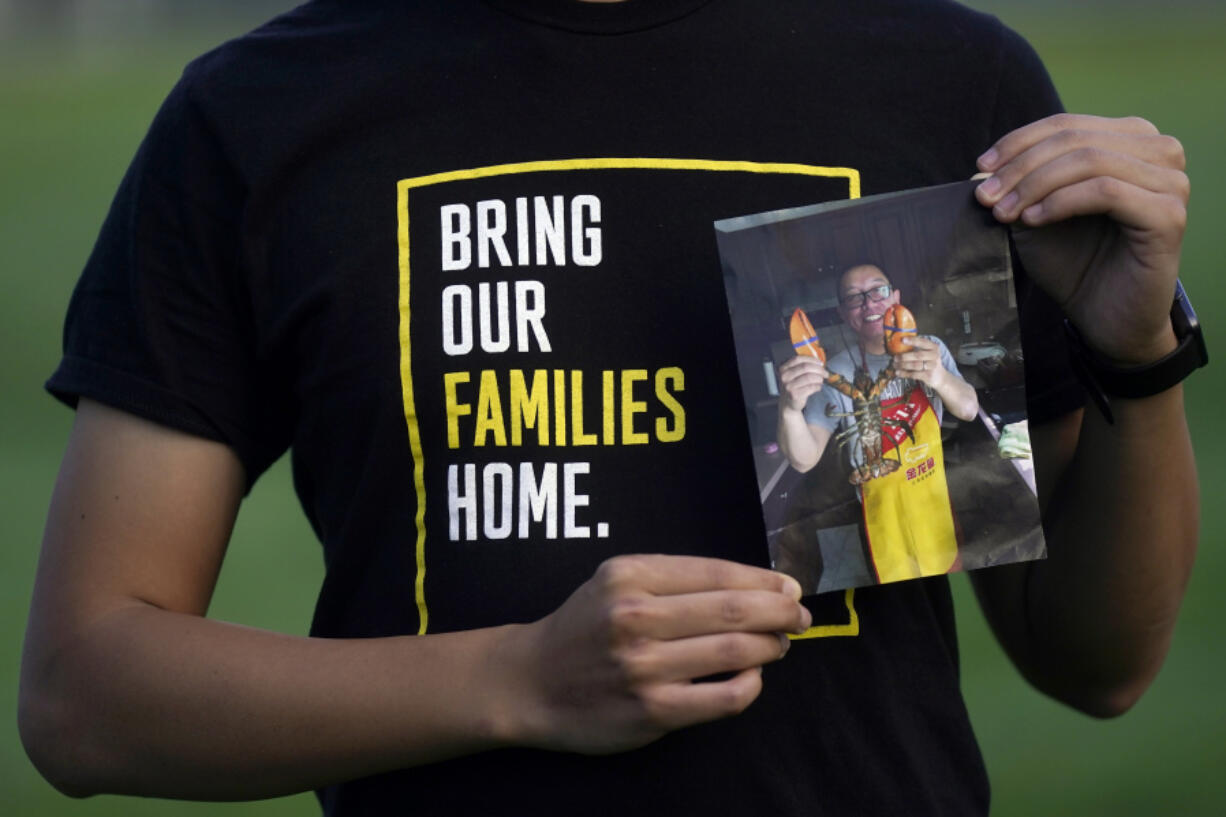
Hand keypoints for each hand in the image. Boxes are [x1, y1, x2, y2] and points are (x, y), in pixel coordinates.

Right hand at [505, 555, 810, 754]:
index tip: (789, 586)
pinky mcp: (652, 710)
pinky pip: (724, 698)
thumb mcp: (616, 580)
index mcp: (630, 576)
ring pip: (736, 652)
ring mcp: (644, 666)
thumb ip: (675, 578)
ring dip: (772, 645)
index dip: (764, 579)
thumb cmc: (584, 626)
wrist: (531, 681)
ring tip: (780, 643)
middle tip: (801, 615)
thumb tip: (758, 583)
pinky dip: (751, 685)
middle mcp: (635, 616)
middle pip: (734, 610)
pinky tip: (753, 678)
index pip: (717, 573)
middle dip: (781, 610)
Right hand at [777, 355, 828, 412]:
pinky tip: (818, 387)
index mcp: (783, 369)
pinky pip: (811, 387)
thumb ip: (803, 367)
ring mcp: (788, 386)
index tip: (821, 363)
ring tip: (821, 381)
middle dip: (819, 369)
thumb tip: (820, 363)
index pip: (798, 359)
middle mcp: (784, 376)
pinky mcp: (794, 395)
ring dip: (819, 378)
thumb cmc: (795, 387)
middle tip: (826, 373)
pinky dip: (818, 386)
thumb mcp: (794, 375)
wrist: (788, 404)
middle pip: (805, 367)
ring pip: (810, 377)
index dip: (812, 360)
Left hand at [892, 336, 943, 386]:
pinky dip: (904, 373)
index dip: (913, 341)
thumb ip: (918, 348)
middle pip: (918, 355)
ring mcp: (932, 366)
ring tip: (895, 365)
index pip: (923, 342)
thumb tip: (899, 344)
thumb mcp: (928, 353)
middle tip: (895, 357)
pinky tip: (898, 372)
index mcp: (934, 347)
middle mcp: (934, 356)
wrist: (940, 377)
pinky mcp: (928, 376)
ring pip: (915, 365)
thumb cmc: (929, 362)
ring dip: (902, 365)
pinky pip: (914, 374)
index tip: (903, 340)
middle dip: (904, 356)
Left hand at [975, 114, 1187, 364]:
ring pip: (1089, 161)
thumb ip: (1020, 183)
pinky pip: (1105, 192)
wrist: (1103, 316)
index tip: (981, 168)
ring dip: (1036, 185)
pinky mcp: (1168, 215)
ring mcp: (1170, 182)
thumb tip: (985, 167)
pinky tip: (1033, 221)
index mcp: (1130, 140)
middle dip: (1021, 167)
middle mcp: (1159, 152)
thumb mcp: (1037, 213)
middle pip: (1075, 140)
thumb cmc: (1074, 262)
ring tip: (1005, 213)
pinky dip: (1061, 202)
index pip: (1067, 125)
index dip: (1018, 142)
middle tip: (986, 197)